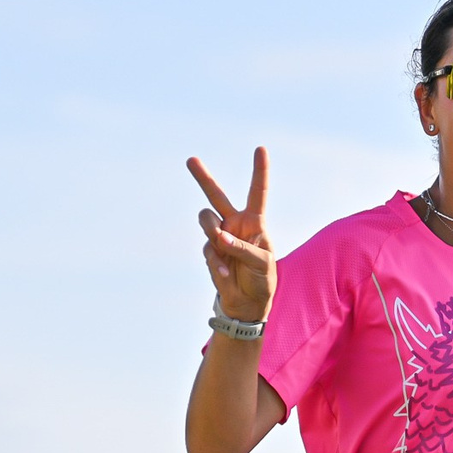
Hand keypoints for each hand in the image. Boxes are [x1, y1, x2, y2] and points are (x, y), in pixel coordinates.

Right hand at [189, 150, 273, 321]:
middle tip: (190, 160)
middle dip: (202, 177)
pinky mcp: (210, 252)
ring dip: (213, 231)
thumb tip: (220, 238)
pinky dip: (216, 262)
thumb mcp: (262, 263)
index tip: (260, 149)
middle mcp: (235, 224)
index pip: (257, 192)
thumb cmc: (262, 279)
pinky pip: (208, 249)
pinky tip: (225, 273)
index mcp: (254, 221)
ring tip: (224, 246)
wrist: (247, 303)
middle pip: (216, 195)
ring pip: (206, 220)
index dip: (259, 171)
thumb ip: (243, 248)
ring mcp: (219, 236)